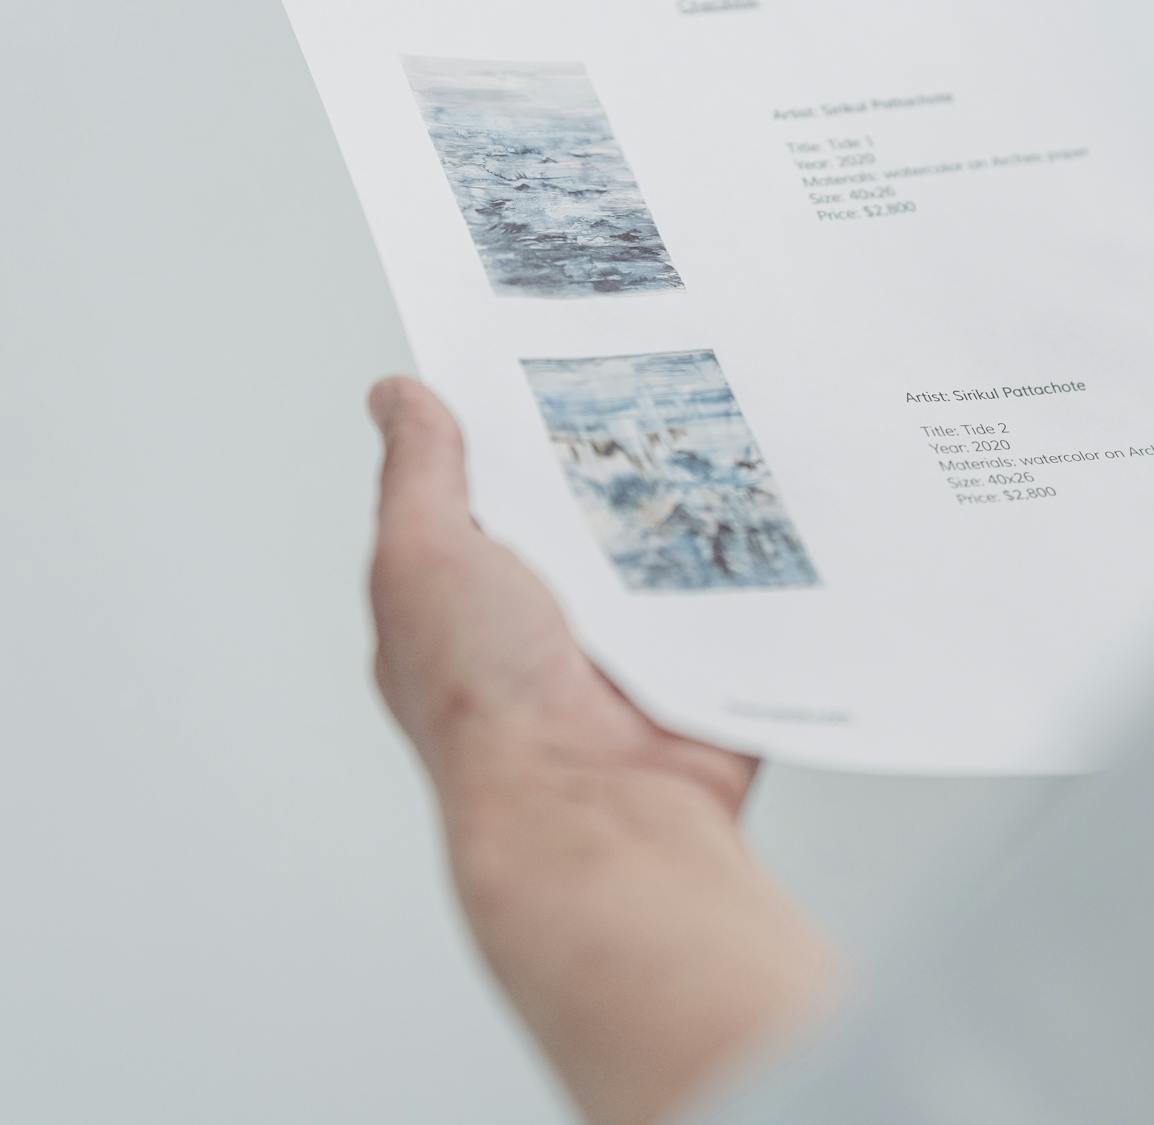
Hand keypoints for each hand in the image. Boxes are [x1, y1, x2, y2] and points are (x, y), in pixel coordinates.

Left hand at [367, 377, 833, 1124]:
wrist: (597, 811)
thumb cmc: (486, 703)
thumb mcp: (422, 557)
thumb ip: (419, 473)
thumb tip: (397, 394)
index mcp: (463, 585)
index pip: (486, 476)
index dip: (514, 411)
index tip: (554, 341)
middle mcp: (542, 609)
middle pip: (582, 494)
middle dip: (613, 441)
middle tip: (655, 360)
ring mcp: (623, 633)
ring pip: (658, 530)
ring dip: (681, 493)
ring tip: (713, 414)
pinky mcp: (696, 652)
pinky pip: (725, 580)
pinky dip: (741, 547)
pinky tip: (757, 495)